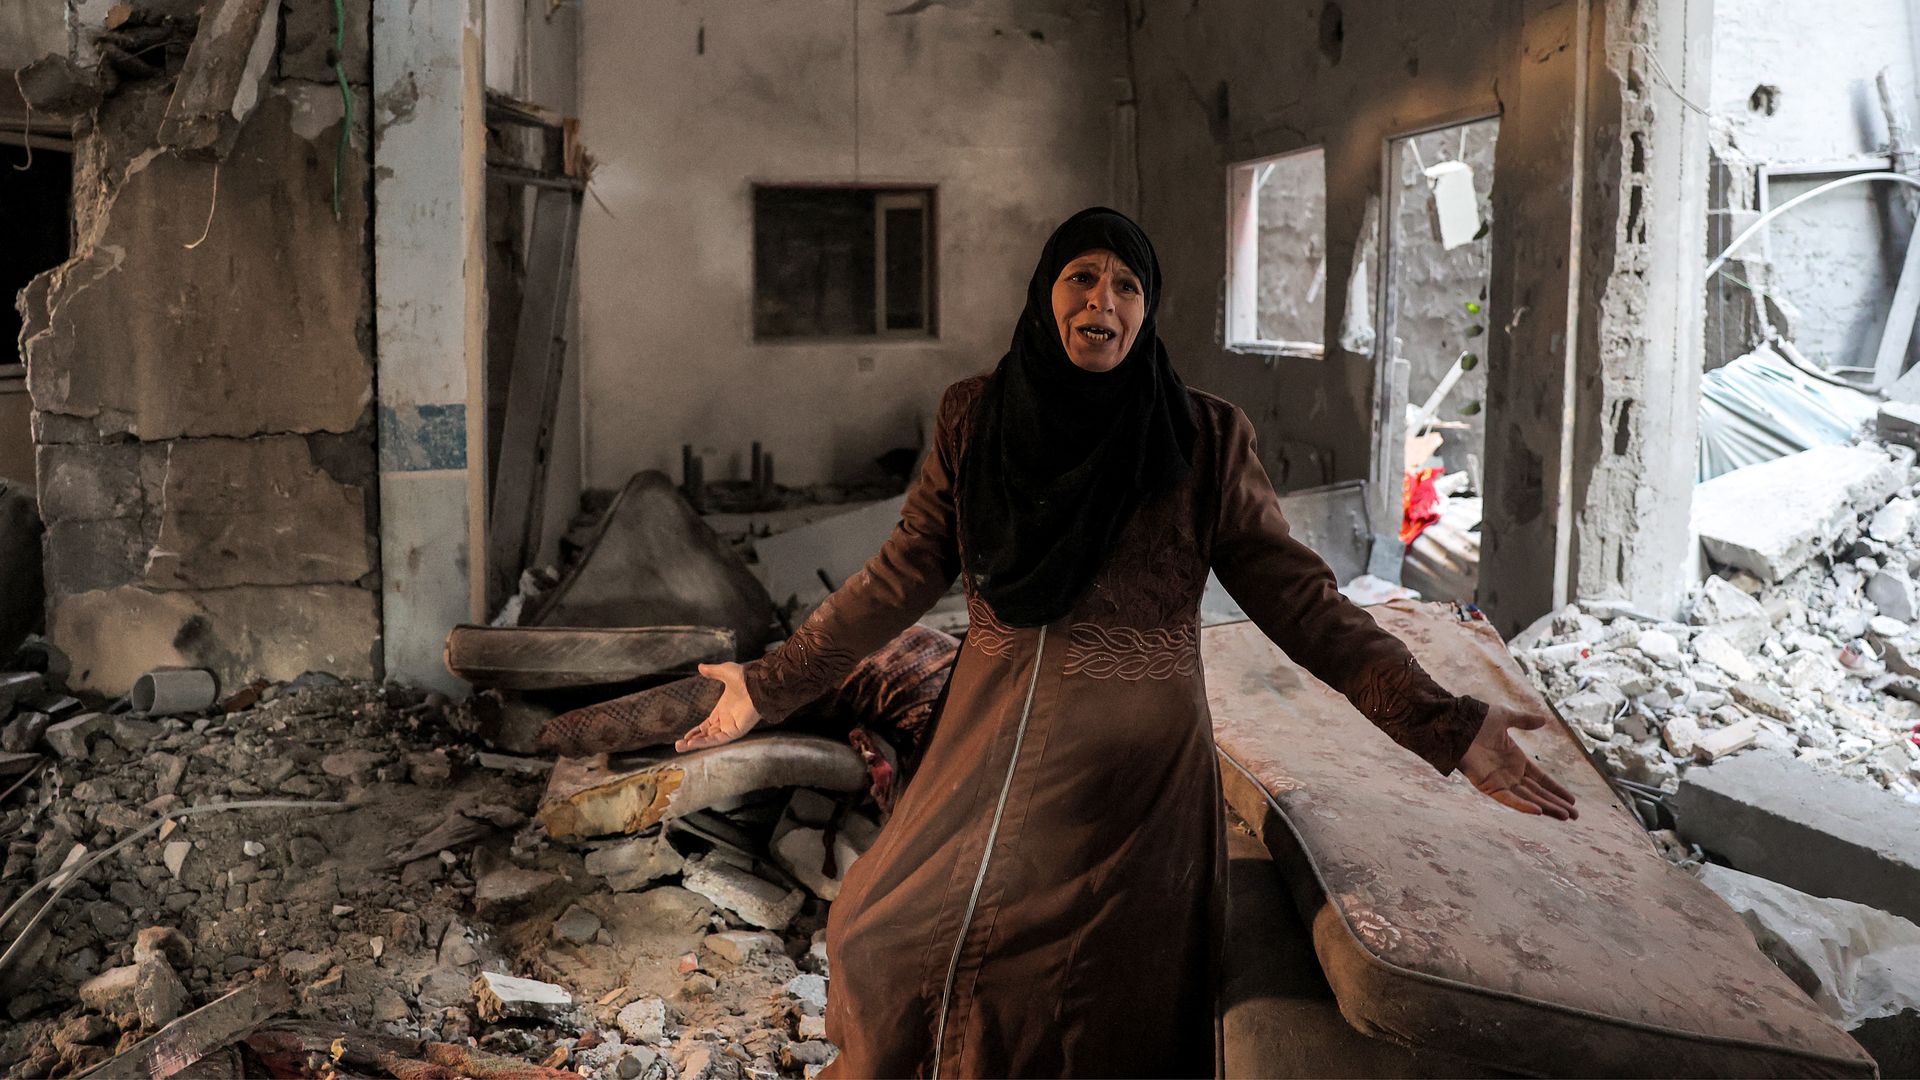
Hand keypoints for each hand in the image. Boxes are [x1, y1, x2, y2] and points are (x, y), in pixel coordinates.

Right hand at [673, 663, 763, 752]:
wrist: (758, 683)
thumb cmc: (746, 677)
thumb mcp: (725, 672)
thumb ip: (712, 672)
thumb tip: (700, 666)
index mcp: (723, 710)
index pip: (707, 725)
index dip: (696, 731)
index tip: (685, 737)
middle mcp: (726, 720)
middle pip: (707, 734)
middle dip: (692, 741)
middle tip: (678, 745)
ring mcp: (731, 726)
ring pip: (711, 739)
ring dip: (696, 743)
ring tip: (680, 747)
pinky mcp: (736, 731)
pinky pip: (719, 739)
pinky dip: (706, 742)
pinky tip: (693, 743)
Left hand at [1458, 702, 1577, 819]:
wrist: (1456, 723)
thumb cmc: (1476, 719)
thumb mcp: (1505, 718)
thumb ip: (1524, 720)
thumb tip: (1544, 720)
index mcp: (1516, 760)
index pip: (1541, 779)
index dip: (1556, 789)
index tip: (1572, 799)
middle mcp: (1510, 773)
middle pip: (1538, 792)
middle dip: (1557, 804)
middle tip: (1575, 815)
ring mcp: (1500, 781)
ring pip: (1528, 799)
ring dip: (1547, 808)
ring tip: (1565, 816)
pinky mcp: (1488, 786)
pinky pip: (1509, 799)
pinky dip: (1523, 806)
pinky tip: (1539, 812)